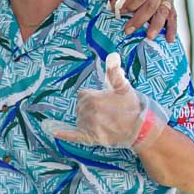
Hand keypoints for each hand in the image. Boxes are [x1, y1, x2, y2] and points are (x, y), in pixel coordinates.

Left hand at [42, 53, 166, 150]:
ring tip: (105, 121)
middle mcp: (87, 112)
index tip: (106, 100)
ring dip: (87, 118)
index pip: (83, 94)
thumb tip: (112, 54)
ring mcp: (87, 126)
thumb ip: (114, 72)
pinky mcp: (89, 138)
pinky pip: (72, 135)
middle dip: (91, 107)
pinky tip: (52, 130)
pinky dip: (63, 133)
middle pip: (80, 106)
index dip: (94, 96)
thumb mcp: (123, 87)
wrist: (141, 129)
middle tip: (108, 111)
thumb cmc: (132, 106)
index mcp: (92, 98)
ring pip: (79, 118)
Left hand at [106, 0, 176, 42]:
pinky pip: (173, 15)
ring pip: (164, 12)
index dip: (130, 5)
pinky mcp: (170, 2)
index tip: (120, 13)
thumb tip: (114, 8)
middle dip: (140, 20)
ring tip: (149, 37)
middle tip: (128, 31)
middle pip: (151, 5)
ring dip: (157, 26)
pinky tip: (169, 39)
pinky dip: (172, 27)